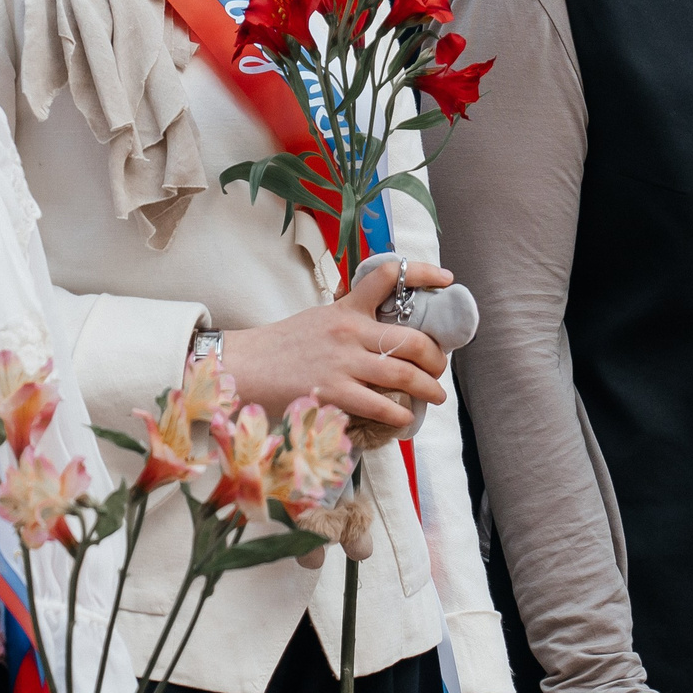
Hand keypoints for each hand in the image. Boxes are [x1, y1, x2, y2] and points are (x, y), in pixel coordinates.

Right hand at [219, 260, 450, 429]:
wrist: (246, 366)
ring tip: (435, 395)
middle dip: (436, 358)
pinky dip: (399, 414)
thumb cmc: (282, 346)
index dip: (424, 274)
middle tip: (439, 368)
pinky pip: (380, 405)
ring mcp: (343, 363)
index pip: (388, 277)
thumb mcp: (319, 319)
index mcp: (346, 308)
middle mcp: (349, 332)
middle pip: (412, 340)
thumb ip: (350, 320)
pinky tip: (404, 418)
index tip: (446, 280)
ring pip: (403, 374)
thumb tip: (383, 332)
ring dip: (428, 388)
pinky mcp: (334, 392)